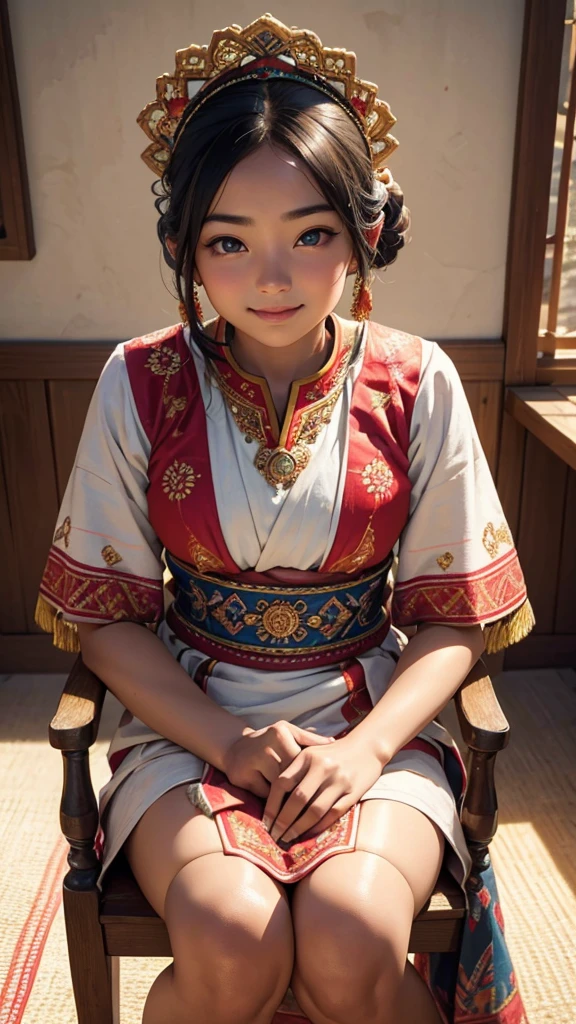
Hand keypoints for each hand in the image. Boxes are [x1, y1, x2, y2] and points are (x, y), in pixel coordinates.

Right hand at [223, 720, 334, 798]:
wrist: (235, 747)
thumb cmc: (270, 742)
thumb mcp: (289, 733)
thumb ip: (310, 739)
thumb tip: (334, 742)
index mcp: (280, 734)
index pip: (301, 761)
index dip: (310, 776)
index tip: (322, 788)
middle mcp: (266, 746)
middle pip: (290, 776)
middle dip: (300, 790)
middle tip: (313, 804)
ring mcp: (251, 761)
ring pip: (277, 788)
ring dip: (286, 798)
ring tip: (298, 808)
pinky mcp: (241, 776)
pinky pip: (263, 794)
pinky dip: (270, 800)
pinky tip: (276, 805)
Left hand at [263, 735, 384, 842]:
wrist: (367, 746)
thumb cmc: (332, 753)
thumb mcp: (311, 753)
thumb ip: (294, 771)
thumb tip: (274, 802)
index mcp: (307, 756)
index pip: (283, 783)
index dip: (272, 805)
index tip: (266, 822)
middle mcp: (322, 767)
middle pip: (297, 799)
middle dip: (283, 821)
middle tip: (275, 835)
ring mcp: (339, 780)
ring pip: (315, 810)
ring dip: (299, 828)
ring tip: (289, 838)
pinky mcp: (353, 792)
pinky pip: (333, 814)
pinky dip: (319, 827)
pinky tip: (309, 834)